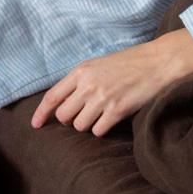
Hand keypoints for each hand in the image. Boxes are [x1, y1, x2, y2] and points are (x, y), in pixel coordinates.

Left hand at [30, 29, 192, 135]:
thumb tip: (64, 101)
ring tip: (101, 114)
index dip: (41, 113)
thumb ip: (81, 80)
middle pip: (64, 115)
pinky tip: (110, 120)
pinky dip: (102, 129)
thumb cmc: (129, 63)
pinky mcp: (117, 110)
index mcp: (80, 72)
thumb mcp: (98, 65)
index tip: (35, 125)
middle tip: (83, 115)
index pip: (52, 97)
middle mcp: (87, 85)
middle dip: (70, 120)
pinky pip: (98, 130)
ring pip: (80, 126)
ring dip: (88, 125)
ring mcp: (101, 98)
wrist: (157, 62)